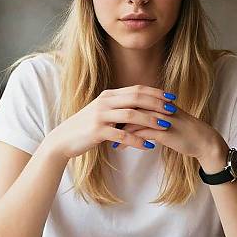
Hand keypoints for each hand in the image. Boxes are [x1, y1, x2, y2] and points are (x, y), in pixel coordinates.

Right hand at [48, 85, 178, 159]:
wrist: (64, 139)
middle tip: (173, 110)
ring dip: (150, 120)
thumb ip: (118, 106)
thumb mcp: (102, 112)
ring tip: (165, 127)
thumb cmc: (86, 127)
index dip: (155, 92)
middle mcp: (105, 102)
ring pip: (131, 114)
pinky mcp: (97, 131)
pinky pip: (122, 134)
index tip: (171, 97)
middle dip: (157, 103)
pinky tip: (148, 146)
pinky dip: (137, 140)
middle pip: (136, 98)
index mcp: (109, 95)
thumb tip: (139, 105)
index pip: (137, 89)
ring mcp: (101, 115)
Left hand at [114, 103, 227, 162]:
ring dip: (119, 132)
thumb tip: (134, 117)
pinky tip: (120, 147)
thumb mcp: (166, 119)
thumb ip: (151, 115)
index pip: (133, 100)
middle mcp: (158, 107)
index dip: (119, 109)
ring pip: (133, 121)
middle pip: (129, 109)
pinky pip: (140, 135)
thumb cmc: (184, 131)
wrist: (203, 140)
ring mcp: (160, 118)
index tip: (107, 118)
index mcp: (158, 102)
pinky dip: (128, 141)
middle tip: (103, 128)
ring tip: (109, 140)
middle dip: (115, 119)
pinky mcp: (163, 131)